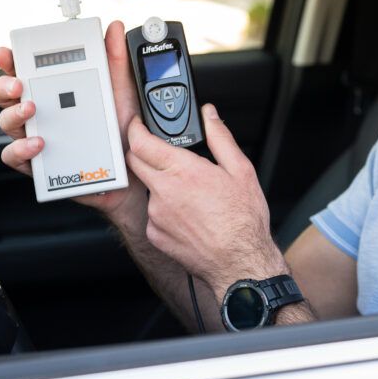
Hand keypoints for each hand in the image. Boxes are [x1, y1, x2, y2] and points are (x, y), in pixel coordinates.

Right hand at [0, 21, 145, 229]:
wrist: (132, 170)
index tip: (6, 52)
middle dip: (5, 85)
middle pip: (6, 95)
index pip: (24, 71)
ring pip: (7, 123)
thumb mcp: (120, 91)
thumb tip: (115, 28)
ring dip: (14, 114)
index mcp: (55, 91)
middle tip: (18, 84)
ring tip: (31, 110)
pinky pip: (14, 157)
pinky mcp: (38, 164)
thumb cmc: (122, 130)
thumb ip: (115, 59)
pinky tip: (38, 143)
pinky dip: (21, 149)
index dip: (10, 60)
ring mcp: (36, 137)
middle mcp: (41, 113)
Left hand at [125, 103, 285, 296]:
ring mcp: (156, 215)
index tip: (137, 124)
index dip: (135, 128)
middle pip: (135, 162)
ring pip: (147, 189)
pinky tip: (188, 215)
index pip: (141, 142)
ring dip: (160, 184)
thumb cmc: (243, 221)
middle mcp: (164, 192)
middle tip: (162, 153)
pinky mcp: (155, 234)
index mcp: (183, 171)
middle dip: (143, 152)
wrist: (239, 262)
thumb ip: (220, 138)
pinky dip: (164, 210)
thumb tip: (210, 116)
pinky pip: (153, 214)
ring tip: (190, 194)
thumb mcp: (241, 170)